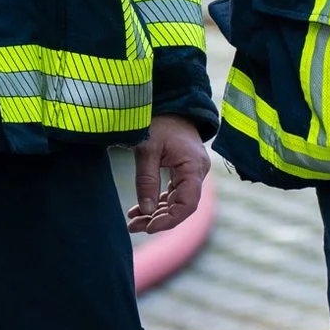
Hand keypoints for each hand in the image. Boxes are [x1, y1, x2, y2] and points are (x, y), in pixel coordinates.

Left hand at [127, 114, 209, 232]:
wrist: (169, 101)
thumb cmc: (158, 121)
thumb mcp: (147, 149)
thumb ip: (146, 180)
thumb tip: (145, 210)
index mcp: (193, 167)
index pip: (187, 204)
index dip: (169, 220)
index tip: (148, 227)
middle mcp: (198, 172)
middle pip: (181, 206)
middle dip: (158, 219)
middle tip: (132, 227)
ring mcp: (192, 171)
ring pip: (176, 201)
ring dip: (156, 212)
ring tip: (132, 221)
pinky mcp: (183, 170)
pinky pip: (173, 192)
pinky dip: (157, 201)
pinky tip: (139, 209)